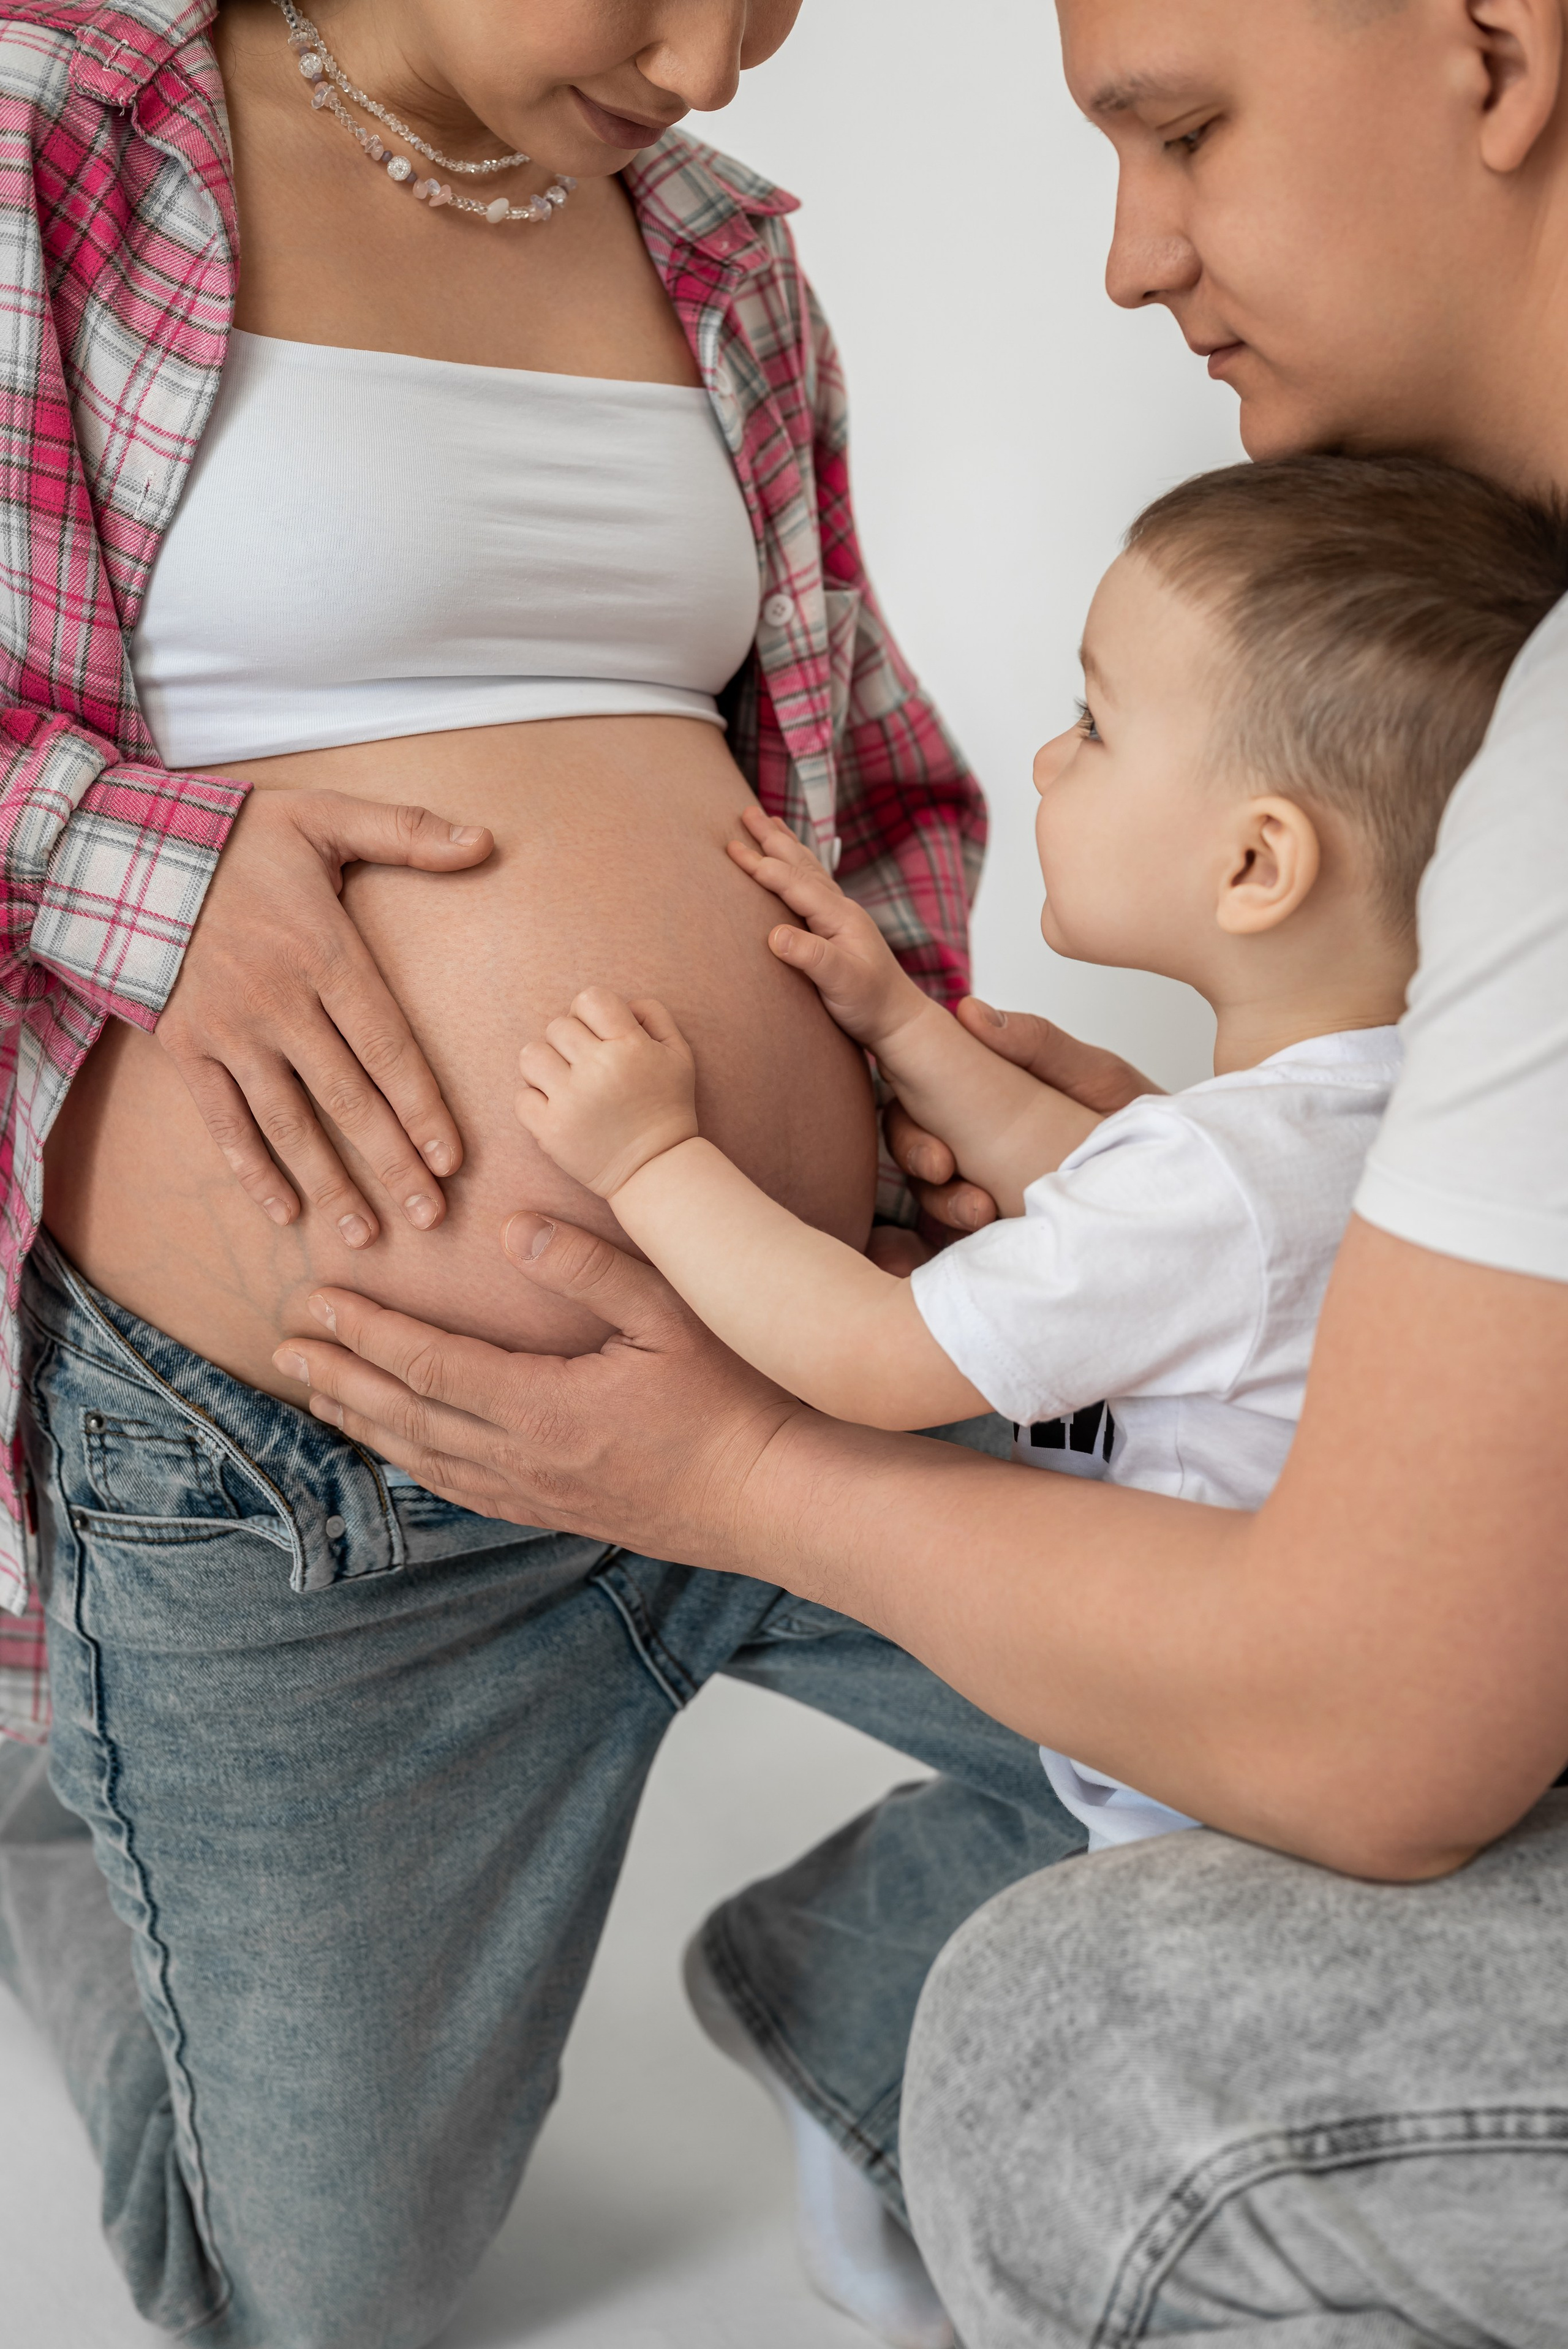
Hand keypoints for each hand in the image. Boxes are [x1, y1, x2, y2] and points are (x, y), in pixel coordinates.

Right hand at [155, 789, 492, 1246]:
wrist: (129, 851)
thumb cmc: (240, 838)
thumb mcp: (325, 817)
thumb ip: (407, 831)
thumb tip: (485, 840)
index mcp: (326, 954)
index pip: (389, 1046)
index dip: (423, 1107)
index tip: (454, 1158)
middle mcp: (280, 1003)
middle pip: (348, 1097)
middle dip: (392, 1161)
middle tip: (431, 1215)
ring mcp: (231, 1031)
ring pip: (289, 1122)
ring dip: (330, 1182)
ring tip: (367, 1233)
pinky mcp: (188, 1048)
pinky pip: (224, 1121)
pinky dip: (252, 1169)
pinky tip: (284, 1211)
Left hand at [271, 1213, 799, 1565]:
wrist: (777, 1496)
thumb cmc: (738, 1396)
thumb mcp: (673, 1311)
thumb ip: (591, 1267)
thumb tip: (512, 1231)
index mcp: (546, 1406)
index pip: (429, 1364)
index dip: (365, 1332)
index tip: (316, 1302)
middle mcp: (527, 1460)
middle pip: (407, 1416)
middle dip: (340, 1377)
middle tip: (285, 1346)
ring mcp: (540, 1495)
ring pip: (426, 1460)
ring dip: (365, 1422)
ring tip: (320, 1392)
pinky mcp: (559, 1512)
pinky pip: (463, 1489)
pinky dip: (414, 1463)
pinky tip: (399, 1449)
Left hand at [515, 988, 697, 1197]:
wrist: (656, 1167)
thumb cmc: (667, 1107)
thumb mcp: (679, 1055)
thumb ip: (654, 1016)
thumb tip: (621, 1003)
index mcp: (630, 1046)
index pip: (589, 998)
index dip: (590, 1012)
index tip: (599, 1035)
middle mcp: (598, 1070)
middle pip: (558, 1026)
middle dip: (570, 1042)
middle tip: (586, 1066)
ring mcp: (571, 1101)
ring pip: (531, 1055)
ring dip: (545, 1066)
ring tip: (565, 1083)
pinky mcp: (551, 1130)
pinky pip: (521, 1097)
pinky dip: (535, 1102)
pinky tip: (558, 1109)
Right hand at [727, 808, 923, 1049]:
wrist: (899, 1021)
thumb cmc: (871, 1004)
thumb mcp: (842, 984)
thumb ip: (811, 958)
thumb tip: (775, 934)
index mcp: (840, 916)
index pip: (794, 882)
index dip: (762, 865)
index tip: (732, 848)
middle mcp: (841, 909)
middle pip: (801, 864)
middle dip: (772, 837)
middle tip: (745, 811)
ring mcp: (841, 917)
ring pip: (808, 870)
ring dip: (785, 845)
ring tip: (768, 823)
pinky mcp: (838, 929)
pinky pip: (813, 885)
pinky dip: (797, 867)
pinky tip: (793, 863)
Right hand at [887, 999, 1157, 1233]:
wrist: (1183, 1182)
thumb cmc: (1137, 1118)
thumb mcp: (1095, 1076)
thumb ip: (1036, 1045)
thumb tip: (969, 1011)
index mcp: (987, 1087)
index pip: (916, 1094)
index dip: (908, 1118)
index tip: (936, 1145)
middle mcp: (976, 1135)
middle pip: (911, 1144)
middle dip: (918, 1160)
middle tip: (944, 1170)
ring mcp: (985, 1181)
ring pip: (931, 1193)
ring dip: (944, 1203)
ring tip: (980, 1211)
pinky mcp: (1001, 1223)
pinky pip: (959, 1237)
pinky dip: (956, 1241)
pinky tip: (977, 1241)